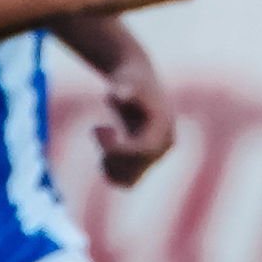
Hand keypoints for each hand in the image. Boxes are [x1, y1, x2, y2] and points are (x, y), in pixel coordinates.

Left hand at [85, 52, 176, 187]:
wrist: (137, 81)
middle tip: (97, 129)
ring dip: (108, 166)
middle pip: (135, 168)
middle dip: (109, 154)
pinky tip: (102, 152)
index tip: (97, 128)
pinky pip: (127, 181)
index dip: (115, 148)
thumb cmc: (130, 79)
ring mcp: (155, 155)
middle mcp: (165, 145)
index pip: (141, 151)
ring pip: (129, 180)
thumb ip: (123, 88)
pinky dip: (110, 172)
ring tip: (101, 138)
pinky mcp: (144, 161)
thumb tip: (119, 94)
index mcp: (163, 128)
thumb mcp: (126, 80)